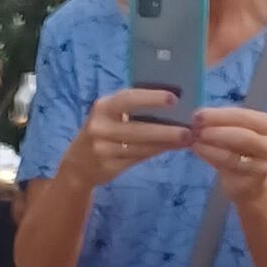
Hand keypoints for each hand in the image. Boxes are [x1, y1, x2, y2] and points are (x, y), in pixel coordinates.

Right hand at [60, 85, 190, 190]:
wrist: (77, 165)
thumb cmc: (103, 130)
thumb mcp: (110, 114)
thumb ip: (132, 107)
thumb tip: (171, 102)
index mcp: (102, 107)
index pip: (128, 99)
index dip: (151, 98)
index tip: (174, 98)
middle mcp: (100, 128)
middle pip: (138, 129)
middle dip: (165, 130)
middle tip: (188, 130)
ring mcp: (103, 150)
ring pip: (141, 147)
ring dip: (166, 143)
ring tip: (186, 139)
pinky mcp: (109, 168)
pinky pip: (139, 158)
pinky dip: (157, 152)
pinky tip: (171, 148)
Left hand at [187, 102, 266, 210]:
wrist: (249, 183)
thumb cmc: (239, 153)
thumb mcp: (231, 134)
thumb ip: (219, 124)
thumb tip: (197, 116)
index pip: (243, 115)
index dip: (219, 115)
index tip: (197, 115)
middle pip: (242, 132)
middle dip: (216, 127)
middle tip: (195, 127)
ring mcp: (264, 162)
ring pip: (236, 149)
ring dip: (212, 143)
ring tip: (195, 140)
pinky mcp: (253, 177)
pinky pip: (230, 164)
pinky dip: (212, 155)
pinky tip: (199, 150)